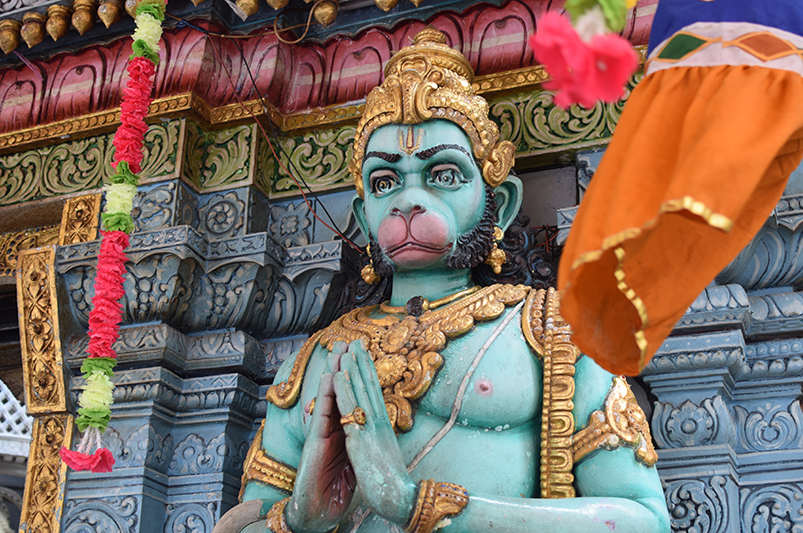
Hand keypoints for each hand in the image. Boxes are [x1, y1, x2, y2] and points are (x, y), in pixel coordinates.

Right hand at [286, 343, 355, 532]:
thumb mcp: (355, 462)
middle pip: (340, 393)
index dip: (356, 380)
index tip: (363, 358)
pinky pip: (323, 412)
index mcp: (344, 433)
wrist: (319, 513)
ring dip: (334, 371)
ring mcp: (323, 433)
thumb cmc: (336, 491)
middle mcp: (333, 429)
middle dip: (344, 367)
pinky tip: (332, 376)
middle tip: (349, 341)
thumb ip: (359, 444)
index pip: (351, 401)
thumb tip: (372, 434)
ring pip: (329, 397)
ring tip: (339, 348)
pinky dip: (328, 393)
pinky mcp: (316, 442)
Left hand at [333, 340, 417, 524]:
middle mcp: (379, 423)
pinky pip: (351, 411)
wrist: (400, 499)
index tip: (363, 354)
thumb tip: (377, 427)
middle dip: (361, 363)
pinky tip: (339, 376)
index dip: (368, 372)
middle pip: (369, 387)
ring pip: (360, 393)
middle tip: (355, 341)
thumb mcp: (384, 452)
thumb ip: (379, 437)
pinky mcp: (362, 439)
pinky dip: (345, 391)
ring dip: (352, 370)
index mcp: (383, 426)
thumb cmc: (391, 480)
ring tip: (345, 350)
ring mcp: (372, 429)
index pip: (374, 392)